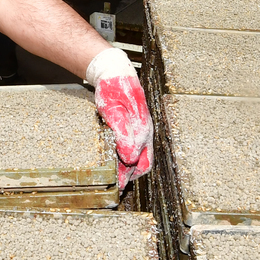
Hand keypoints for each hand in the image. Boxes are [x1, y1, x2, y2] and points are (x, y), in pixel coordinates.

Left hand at [86, 47, 152, 189]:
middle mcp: (145, 132)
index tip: (117, 185)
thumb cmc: (114, 88)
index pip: (142, 162)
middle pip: (143, 163)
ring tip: (114, 179)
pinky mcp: (135, 127)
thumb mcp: (114, 110)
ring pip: (139, 156)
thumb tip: (130, 157)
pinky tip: (114, 161)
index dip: (129, 175)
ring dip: (128, 168)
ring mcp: (141, 130)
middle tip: (115, 186)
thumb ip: (122, 133)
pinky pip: (134, 147)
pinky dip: (125, 158)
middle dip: (130, 176)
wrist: (115, 73)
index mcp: (143, 129)